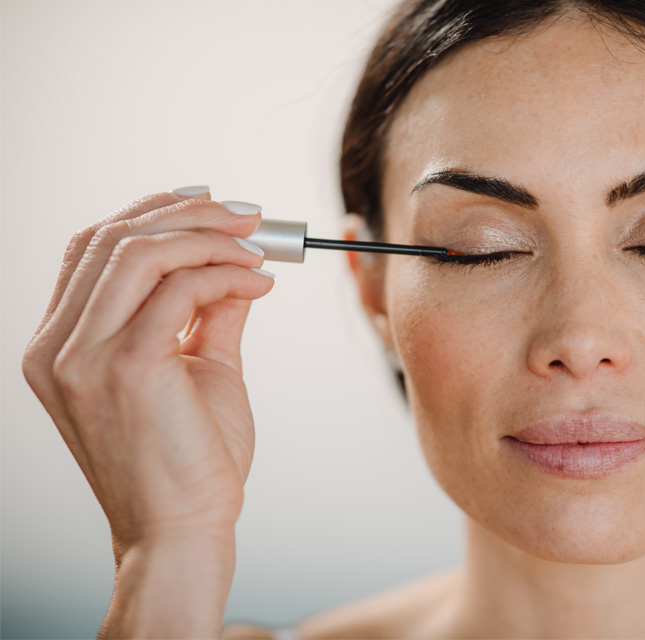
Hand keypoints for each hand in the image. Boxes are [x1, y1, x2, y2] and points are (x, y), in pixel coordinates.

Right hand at [22, 188, 273, 560]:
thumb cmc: (189, 457)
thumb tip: (235, 262)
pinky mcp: (126, 367)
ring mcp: (83, 357)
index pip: (93, 249)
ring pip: (140, 252)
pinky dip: (226, 273)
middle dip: (189, 214)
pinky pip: (180, 288)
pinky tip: (260, 284)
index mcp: (62, 344)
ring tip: (259, 249)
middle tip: (249, 217)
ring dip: (210, 237)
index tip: (211, 205)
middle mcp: (58, 346)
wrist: (185, 528)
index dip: (151, 213)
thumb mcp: (197, 368)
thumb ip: (206, 311)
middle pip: (112, 237)